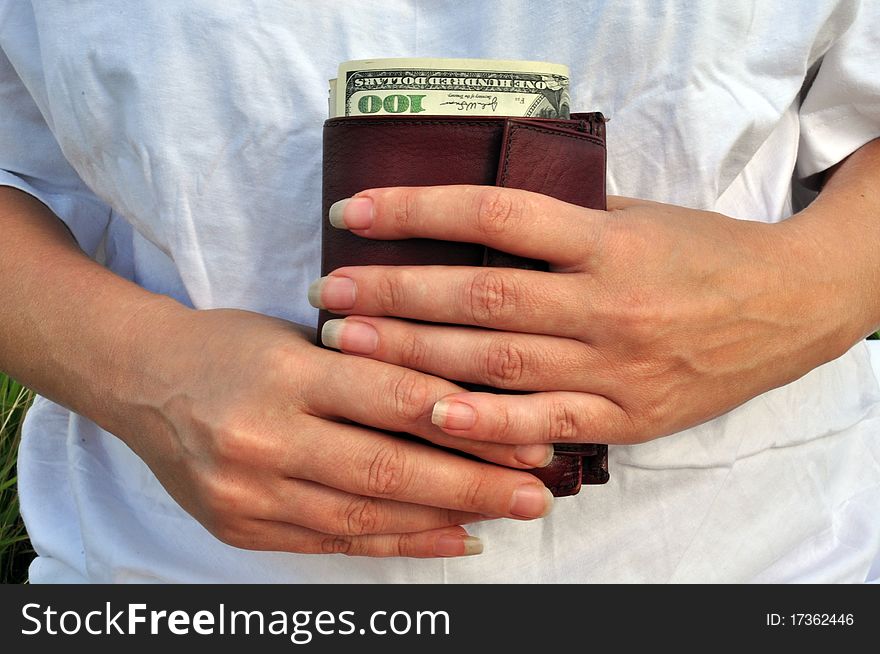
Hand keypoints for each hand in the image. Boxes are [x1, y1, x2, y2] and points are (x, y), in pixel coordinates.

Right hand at [108, 306, 555, 557]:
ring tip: (503, 515)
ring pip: (366, 514)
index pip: (393, 398)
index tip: (526, 433)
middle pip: (387, 467)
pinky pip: (334, 542)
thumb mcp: (297, 334)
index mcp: (283, 372)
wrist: (140, 380)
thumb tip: (460, 407)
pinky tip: (450, 540)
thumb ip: (366, 370)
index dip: (468, 421)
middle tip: (535, 491)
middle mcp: (262, 436)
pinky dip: (398, 542)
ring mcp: (247, 491)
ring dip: (445, 518)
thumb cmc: (231, 345)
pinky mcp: (240, 527)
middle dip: (471, 483)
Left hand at [309, 185, 849, 445]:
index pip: (494, 217)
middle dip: (395, 295)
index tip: (357, 211)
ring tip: (351, 346)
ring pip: (499, 362)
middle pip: (481, 297)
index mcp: (606, 241)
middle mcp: (605, 303)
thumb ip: (562, 222)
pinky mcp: (623, 416)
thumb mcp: (636, 215)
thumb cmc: (703, 252)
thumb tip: (476, 223)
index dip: (418, 211)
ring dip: (416, 355)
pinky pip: (545, 424)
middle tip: (332, 293)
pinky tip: (430, 416)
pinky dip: (487, 424)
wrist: (786, 308)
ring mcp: (613, 365)